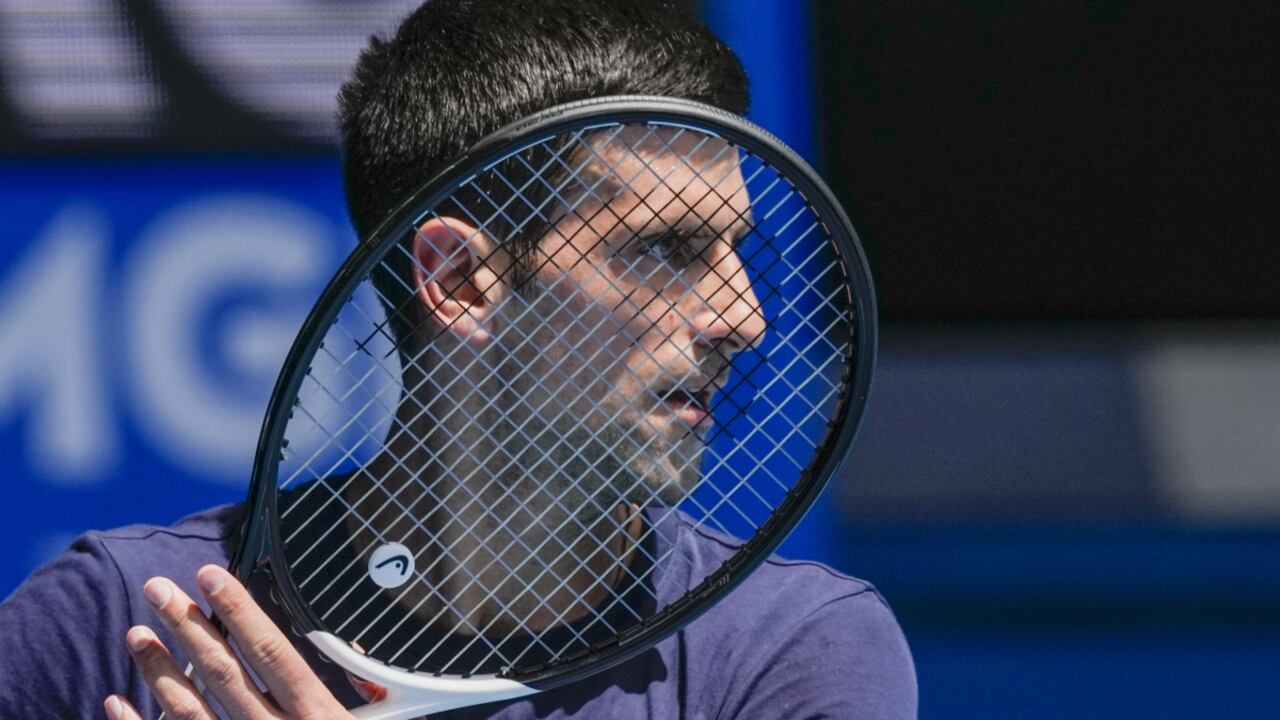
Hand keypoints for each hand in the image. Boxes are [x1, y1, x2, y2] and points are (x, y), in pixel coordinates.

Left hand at [103, 564, 361, 719]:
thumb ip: (369, 701)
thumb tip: (365, 664)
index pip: (272, 653)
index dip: (240, 612)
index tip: (212, 578)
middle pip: (223, 673)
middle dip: (188, 628)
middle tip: (157, 590)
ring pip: (190, 712)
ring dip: (159, 672)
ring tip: (136, 635)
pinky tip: (116, 704)